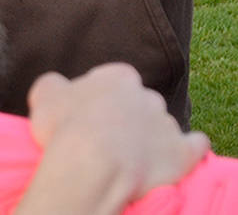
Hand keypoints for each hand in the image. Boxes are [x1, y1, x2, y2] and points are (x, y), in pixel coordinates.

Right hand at [14, 63, 209, 214]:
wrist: (93, 163)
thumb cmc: (65, 125)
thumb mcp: (44, 93)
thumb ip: (55, 83)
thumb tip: (60, 85)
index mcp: (119, 76)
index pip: (116, 80)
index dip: (102, 97)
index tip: (91, 113)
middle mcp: (148, 95)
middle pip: (141, 102)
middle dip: (129, 115)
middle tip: (108, 135)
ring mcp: (168, 123)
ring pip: (162, 125)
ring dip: (151, 135)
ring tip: (130, 155)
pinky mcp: (183, 152)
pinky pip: (196, 145)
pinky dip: (190, 147)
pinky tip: (180, 151)